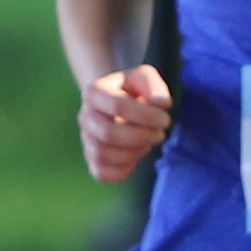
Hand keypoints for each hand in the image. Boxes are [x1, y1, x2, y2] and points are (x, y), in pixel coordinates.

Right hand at [78, 63, 172, 182]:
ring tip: (149, 143)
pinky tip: (136, 157)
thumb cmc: (133, 89)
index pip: (117, 105)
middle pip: (108, 133)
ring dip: (134, 153)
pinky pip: (102, 173)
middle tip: (160, 134)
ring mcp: (86, 140)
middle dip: (141, 137)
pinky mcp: (92, 161)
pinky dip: (123, 170)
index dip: (146, 115)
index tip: (166, 119)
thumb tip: (162, 103)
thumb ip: (154, 86)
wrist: (118, 104)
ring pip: (103, 155)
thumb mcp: (144, 77)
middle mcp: (84, 116)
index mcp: (94, 92)